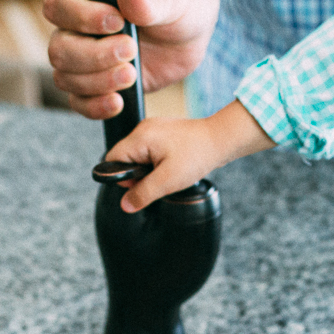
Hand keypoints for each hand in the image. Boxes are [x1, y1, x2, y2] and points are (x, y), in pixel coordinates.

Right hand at [44, 0, 220, 118]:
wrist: (189, 36)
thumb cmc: (179, 4)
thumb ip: (149, 0)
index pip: (59, 5)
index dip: (82, 17)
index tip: (118, 22)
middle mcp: (75, 27)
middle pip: (59, 49)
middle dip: (93, 56)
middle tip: (131, 50)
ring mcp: (83, 59)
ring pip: (65, 78)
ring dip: (97, 82)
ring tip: (132, 75)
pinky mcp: (96, 86)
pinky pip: (79, 102)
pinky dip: (95, 107)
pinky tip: (119, 103)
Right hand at [105, 99, 273, 211]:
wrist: (221, 139)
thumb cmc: (197, 155)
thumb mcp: (168, 181)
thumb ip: (143, 193)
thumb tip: (125, 205)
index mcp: (140, 137)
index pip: (112, 159)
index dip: (121, 177)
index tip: (140, 184)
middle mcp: (143, 129)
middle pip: (124, 157)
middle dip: (137, 174)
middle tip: (158, 179)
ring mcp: (153, 129)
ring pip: (138, 155)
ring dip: (148, 169)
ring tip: (168, 171)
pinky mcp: (163, 133)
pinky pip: (150, 151)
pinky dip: (157, 162)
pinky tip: (172, 165)